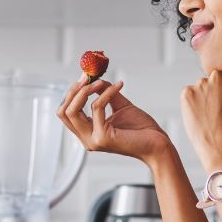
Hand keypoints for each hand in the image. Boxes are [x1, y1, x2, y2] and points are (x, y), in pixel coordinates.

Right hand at [57, 77, 172, 163]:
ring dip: (85, 91)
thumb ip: (105, 93)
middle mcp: (87, 139)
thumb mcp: (119, 106)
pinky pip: (97, 107)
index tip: (84, 77)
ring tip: (100, 81)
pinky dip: (106, 93)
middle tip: (86, 77)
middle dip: (73, 91)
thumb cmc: (141, 129)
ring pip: (73, 111)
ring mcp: (93, 140)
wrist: (157, 144)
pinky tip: (119, 86)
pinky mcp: (103, 137)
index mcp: (88, 133)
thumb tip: (95, 79)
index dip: (72, 93)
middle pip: (64, 112)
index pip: (66, 113)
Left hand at [180, 70, 221, 171]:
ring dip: (202, 98)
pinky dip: (191, 104)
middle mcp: (218, 76)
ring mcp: (201, 83)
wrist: (221, 148)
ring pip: (200, 88)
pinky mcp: (187, 92)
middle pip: (214, 80)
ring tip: (208, 117)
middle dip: (214, 91)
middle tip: (216, 111)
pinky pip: (189, 95)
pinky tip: (199, 117)